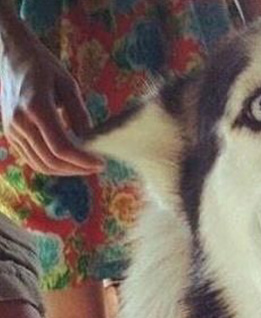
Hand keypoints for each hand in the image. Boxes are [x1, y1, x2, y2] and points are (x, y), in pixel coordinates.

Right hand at [0, 23, 103, 174]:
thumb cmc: (44, 66)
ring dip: (66, 171)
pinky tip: (69, 162)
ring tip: (85, 166)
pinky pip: (32, 159)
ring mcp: (12, 129)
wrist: (12, 55)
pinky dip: (52, 166)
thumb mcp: (68, 85)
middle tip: (97, 167)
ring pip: (41, 165)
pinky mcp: (11, 133)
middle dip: (78, 169)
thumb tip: (91, 143)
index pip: (61, 147)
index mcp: (35, 107)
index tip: (102, 163)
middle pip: (52, 160)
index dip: (83, 161)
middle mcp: (20, 121)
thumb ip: (80, 115)